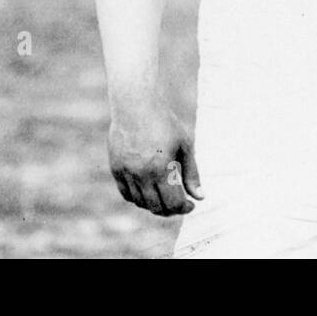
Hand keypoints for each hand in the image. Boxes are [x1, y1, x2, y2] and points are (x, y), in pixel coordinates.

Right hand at [108, 93, 202, 216]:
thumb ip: (192, 174)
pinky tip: (149, 191)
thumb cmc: (165, 123)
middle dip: (170, 210)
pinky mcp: (116, 168)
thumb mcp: (185, 145)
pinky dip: (138, 198)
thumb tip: (200, 197)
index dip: (184, 208)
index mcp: (161, 168)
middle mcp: (141, 173)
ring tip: (165, 196)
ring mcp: (126, 172)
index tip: (191, 204)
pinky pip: (126, 194)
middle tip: (179, 203)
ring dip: (154, 205)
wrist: (136, 105)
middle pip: (156, 207)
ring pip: (140, 203)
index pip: (173, 203)